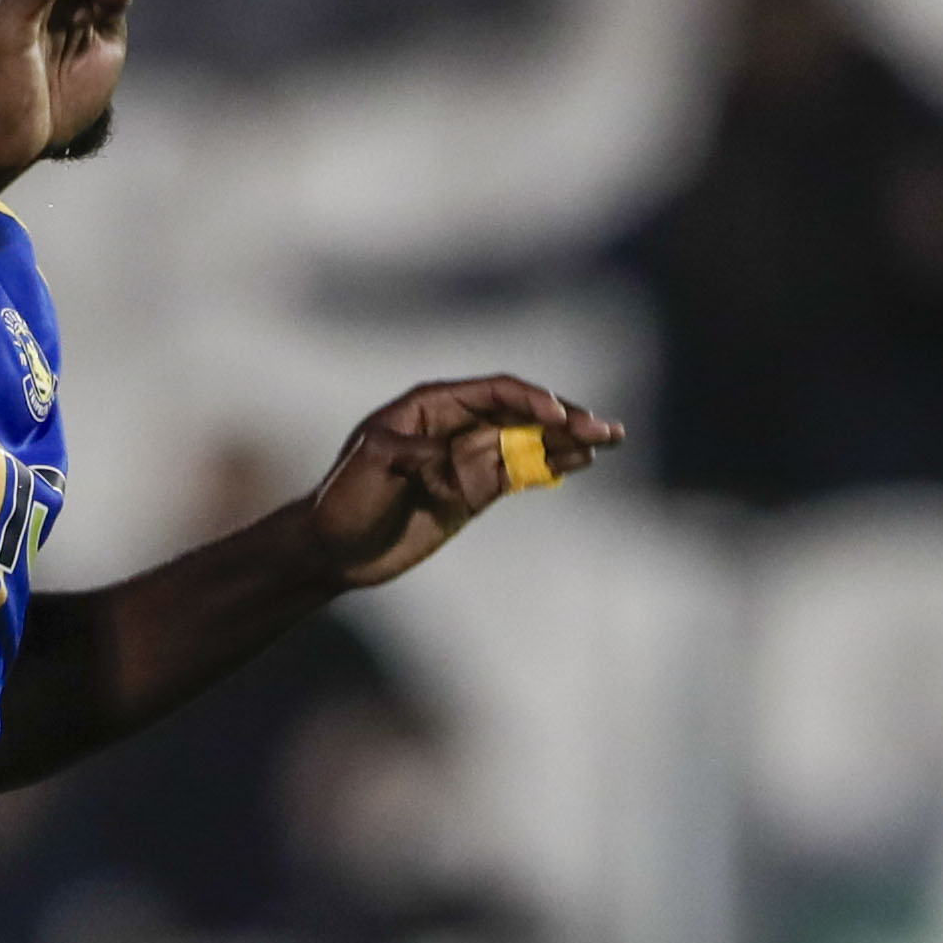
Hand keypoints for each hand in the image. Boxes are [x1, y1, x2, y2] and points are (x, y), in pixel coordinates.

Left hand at [307, 378, 622, 591]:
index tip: (558, 417)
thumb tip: (458, 458)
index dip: (530, 401)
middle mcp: (456, 426)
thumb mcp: (373, 465)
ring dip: (568, 441)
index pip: (494, 392)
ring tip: (609, 440)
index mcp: (431, 406)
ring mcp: (468, 460)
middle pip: (521, 414)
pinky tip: (581, 463)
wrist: (332, 550)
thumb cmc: (343, 499)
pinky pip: (520, 473)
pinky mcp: (473, 493)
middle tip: (603, 428)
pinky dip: (550, 467)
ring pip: (529, 442)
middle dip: (564, 419)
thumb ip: (418, 454)